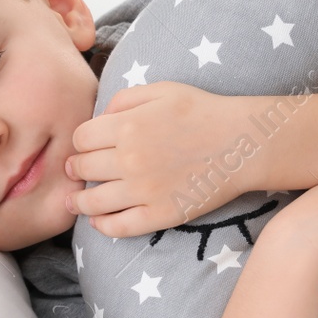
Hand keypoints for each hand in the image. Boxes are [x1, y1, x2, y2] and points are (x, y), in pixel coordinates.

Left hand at [67, 82, 271, 237]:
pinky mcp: (161, 214)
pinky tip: (97, 221)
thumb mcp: (162, 90)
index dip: (80, 142)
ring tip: (74, 201)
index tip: (86, 146)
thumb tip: (98, 119)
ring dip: (78, 201)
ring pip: (93, 202)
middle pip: (83, 168)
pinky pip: (119, 227)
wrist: (243, 142)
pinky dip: (102, 226)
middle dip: (76, 168)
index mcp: (127, 125)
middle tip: (76, 170)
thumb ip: (123, 99)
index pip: (80, 138)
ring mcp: (144, 190)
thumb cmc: (203, 111)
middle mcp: (130, 159)